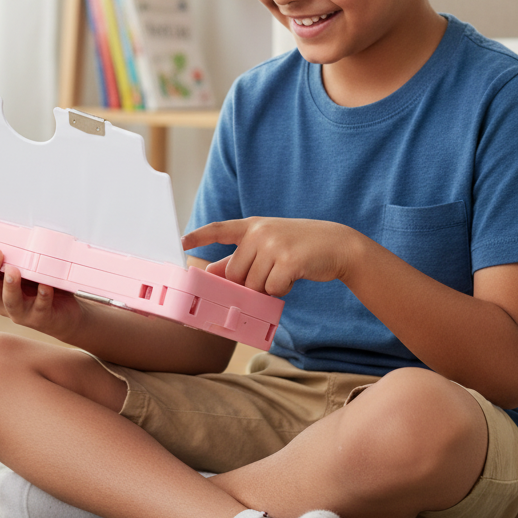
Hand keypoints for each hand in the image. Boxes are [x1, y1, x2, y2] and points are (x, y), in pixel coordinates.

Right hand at [0, 244, 82, 340]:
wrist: (65, 314)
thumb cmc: (40, 285)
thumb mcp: (23, 269)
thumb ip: (12, 256)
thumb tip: (2, 229)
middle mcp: (3, 301)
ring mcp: (21, 312)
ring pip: (10, 301)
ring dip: (10, 286)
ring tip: (13, 271)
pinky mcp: (41, 318)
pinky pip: (41, 307)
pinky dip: (42, 296)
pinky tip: (45, 286)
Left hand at [181, 217, 356, 295]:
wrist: (337, 244)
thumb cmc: (299, 246)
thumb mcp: (268, 244)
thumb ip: (242, 256)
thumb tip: (211, 271)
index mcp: (252, 226)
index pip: (219, 229)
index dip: (198, 236)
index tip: (179, 242)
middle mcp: (260, 232)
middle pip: (236, 273)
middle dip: (249, 282)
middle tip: (270, 274)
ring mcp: (274, 245)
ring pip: (253, 284)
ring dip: (267, 288)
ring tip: (284, 272)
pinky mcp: (288, 261)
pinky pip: (273, 289)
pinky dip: (282, 291)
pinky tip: (293, 277)